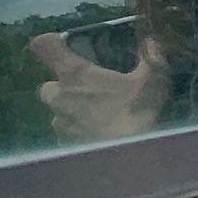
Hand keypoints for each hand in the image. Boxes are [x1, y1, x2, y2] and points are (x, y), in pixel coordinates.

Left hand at [29, 32, 169, 139]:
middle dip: (63, 88)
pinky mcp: (64, 143)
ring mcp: (60, 122)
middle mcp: (59, 95)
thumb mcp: (153, 80)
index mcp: (75, 74)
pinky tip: (98, 135)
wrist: (130, 156)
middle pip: (48, 85)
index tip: (62, 45)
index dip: (49, 43)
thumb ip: (151, 58)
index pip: (44, 46)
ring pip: (58, 111)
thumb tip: (152, 41)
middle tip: (89, 91)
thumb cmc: (137, 111)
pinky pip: (67, 133)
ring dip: (71, 111)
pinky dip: (78, 132)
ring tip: (98, 116)